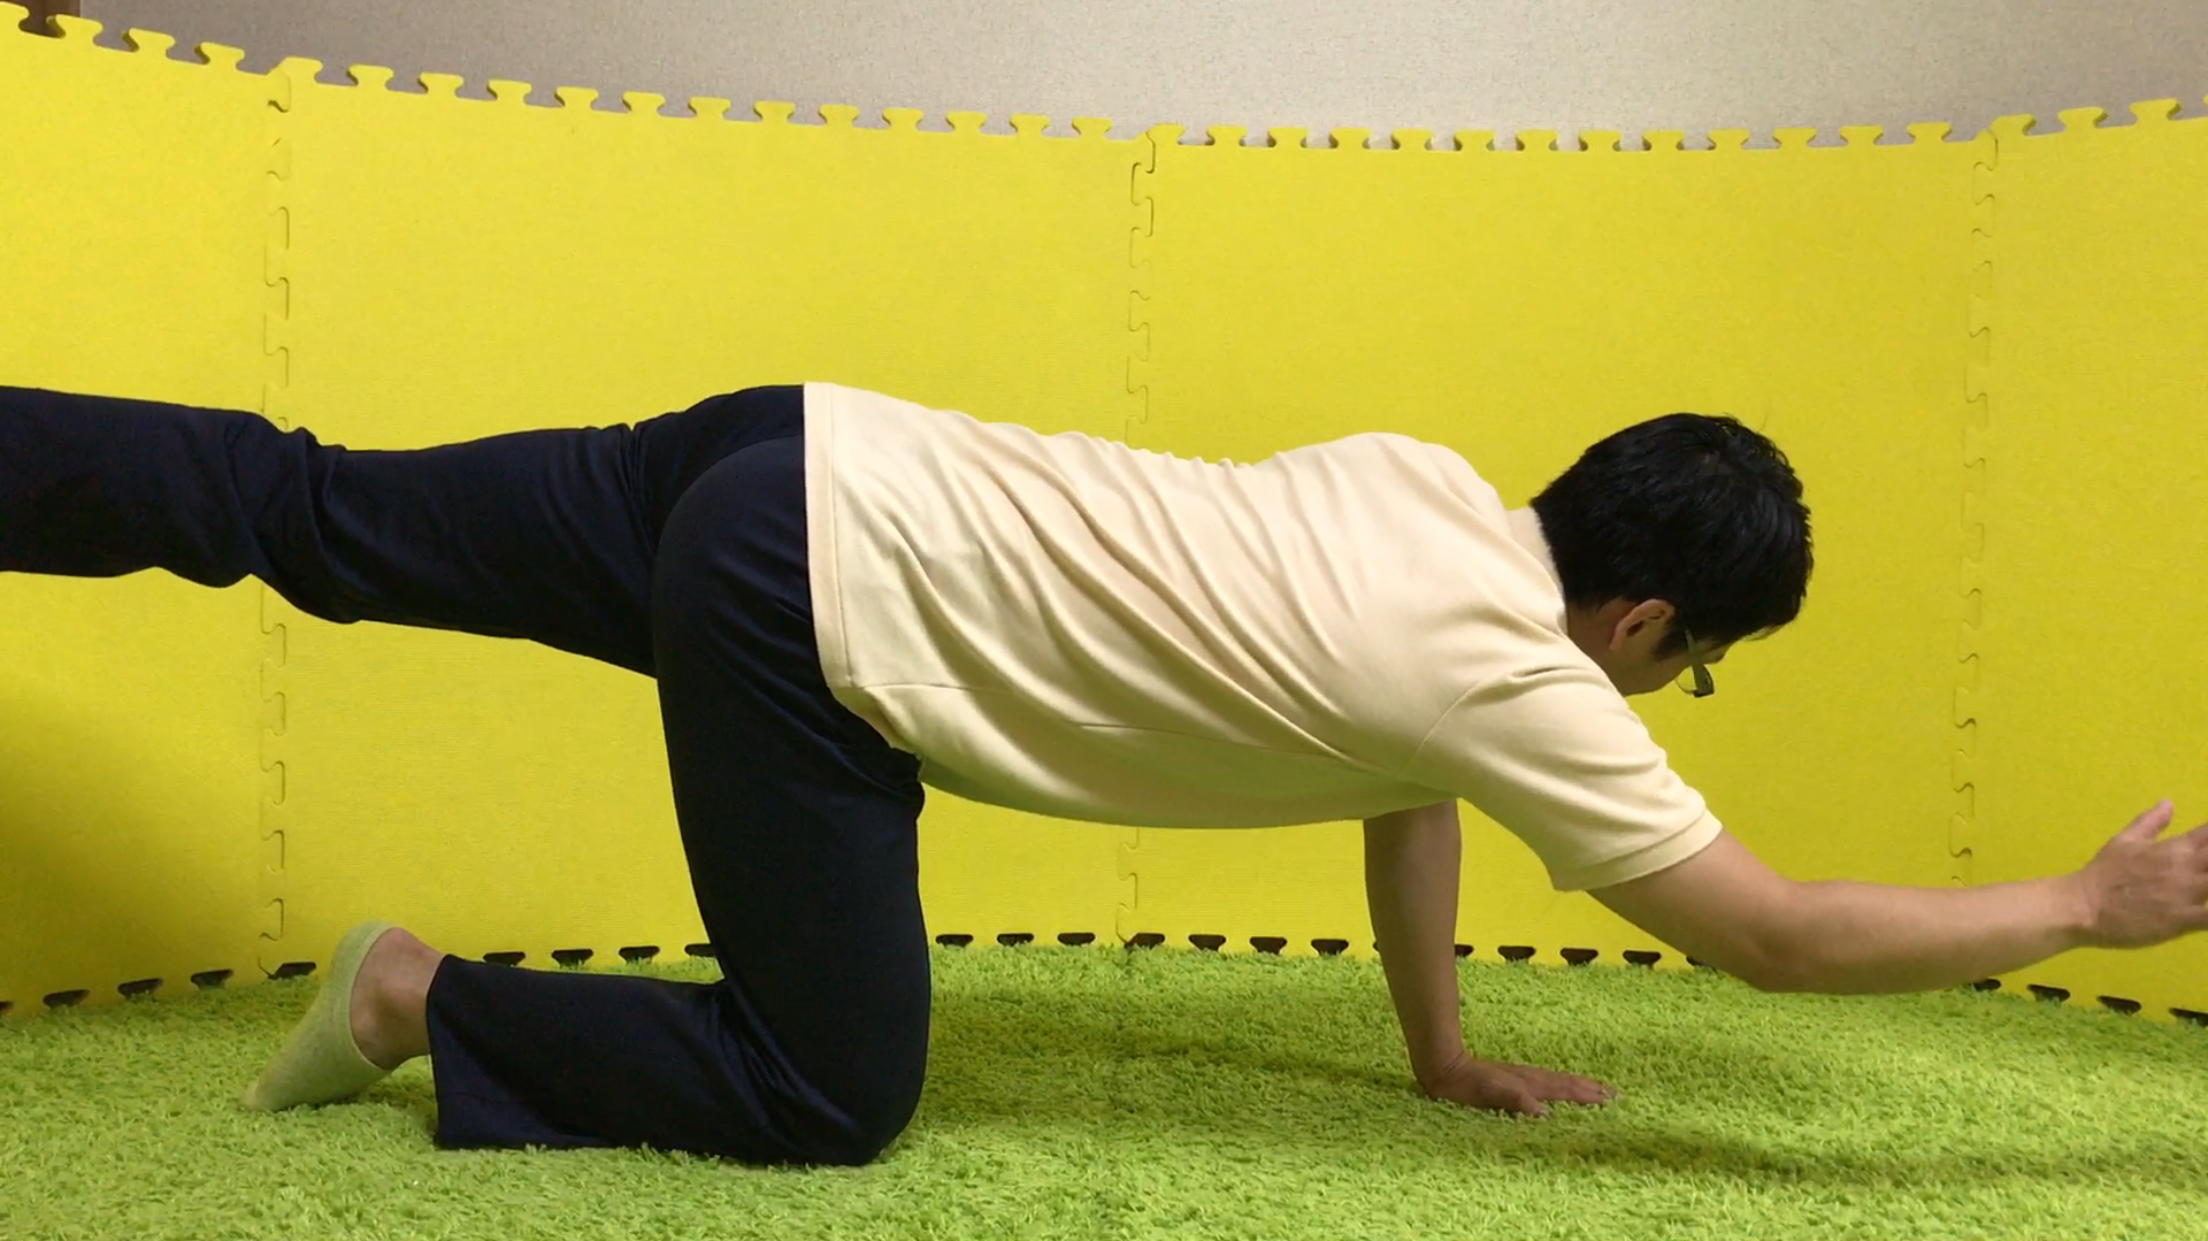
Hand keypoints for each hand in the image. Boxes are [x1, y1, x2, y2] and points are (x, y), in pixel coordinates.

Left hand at [1419, 1053, 1617, 1118]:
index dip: (1586, 1095)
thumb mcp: (1491, 1094)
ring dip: (1578, 1085)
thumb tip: (1546, 1114)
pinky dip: (1559, 1084)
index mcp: (1528, 1084)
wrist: (1444, 1067)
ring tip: (1596, 1088)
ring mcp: (1521, 1076)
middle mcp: (1529, 1078)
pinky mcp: (1511, 1078)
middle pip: (1565, 1083)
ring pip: (1556, 1080)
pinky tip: (1557, 1089)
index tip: (1610, 1099)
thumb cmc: (1467, 1085)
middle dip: (1589, 1088)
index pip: (1564, 1090)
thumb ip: (1518, 1100)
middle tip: (1614, 1094)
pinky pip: (1545, 1082)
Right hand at [2076, 800, 2207, 949]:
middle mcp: (2185, 867)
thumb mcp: (2123, 841)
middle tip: (2206, 868)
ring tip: (2205, 886)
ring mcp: (2186, 894)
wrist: (2083, 906)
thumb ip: (2150, 822)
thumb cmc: (2103, 874)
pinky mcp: (2183, 920)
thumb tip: (2168, 802)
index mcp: (2174, 847)